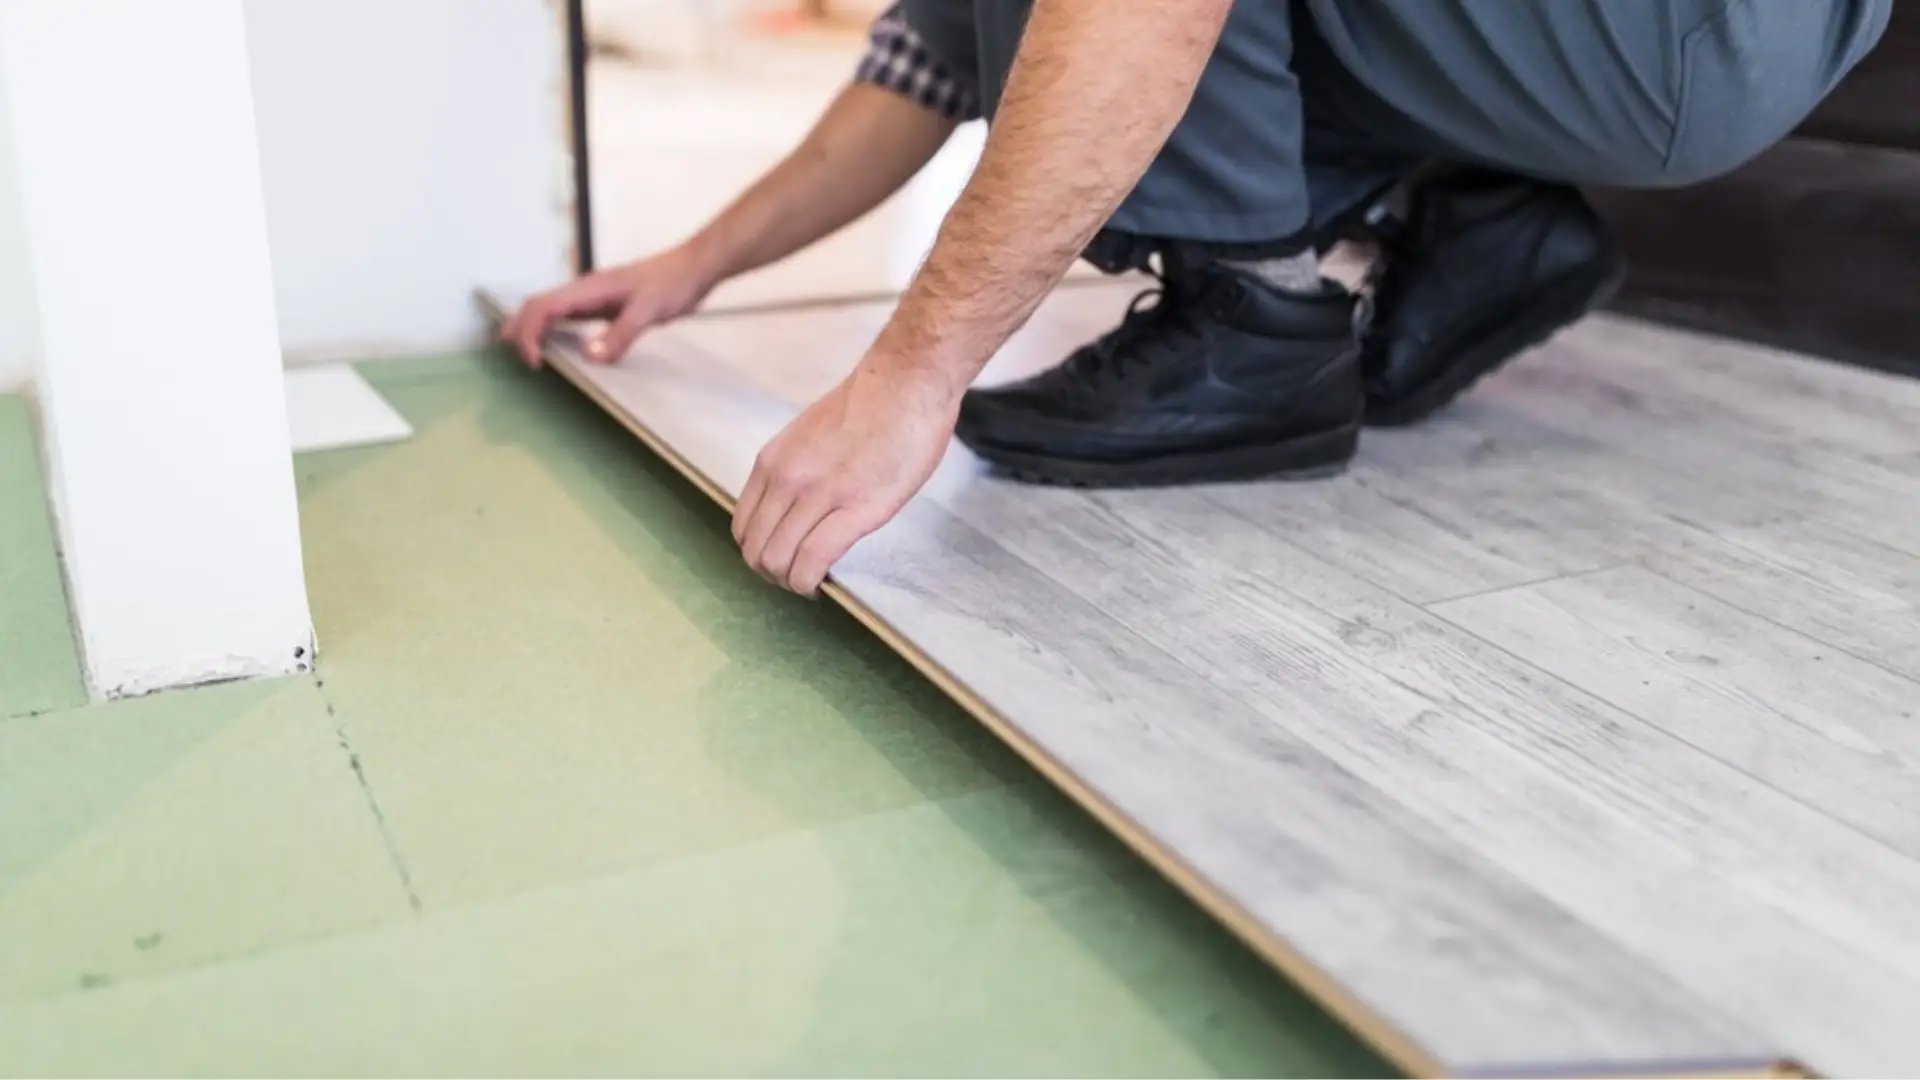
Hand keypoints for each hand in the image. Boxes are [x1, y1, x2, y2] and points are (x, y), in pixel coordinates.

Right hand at [499, 243, 718, 367]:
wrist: (695, 267)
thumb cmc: (673, 284)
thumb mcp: (648, 310)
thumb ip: (620, 334)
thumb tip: (590, 357)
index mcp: (589, 288)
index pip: (544, 307)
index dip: (530, 333)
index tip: (534, 361)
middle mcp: (586, 289)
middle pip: (540, 304)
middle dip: (520, 327)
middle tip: (508, 352)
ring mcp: (596, 295)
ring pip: (553, 308)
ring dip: (533, 326)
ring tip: (521, 347)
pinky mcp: (607, 303)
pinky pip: (571, 315)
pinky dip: (555, 327)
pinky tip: (557, 341)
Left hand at [733, 359, 957, 595]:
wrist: (906, 383)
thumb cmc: (870, 406)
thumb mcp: (809, 436)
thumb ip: (795, 471)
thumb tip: (795, 506)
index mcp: (772, 462)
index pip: (743, 526)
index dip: (759, 552)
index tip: (784, 558)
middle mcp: (786, 480)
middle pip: (755, 551)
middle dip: (773, 574)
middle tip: (799, 577)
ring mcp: (818, 495)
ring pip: (779, 561)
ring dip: (792, 582)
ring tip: (812, 583)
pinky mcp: (856, 509)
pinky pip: (814, 559)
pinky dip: (811, 582)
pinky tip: (823, 584)